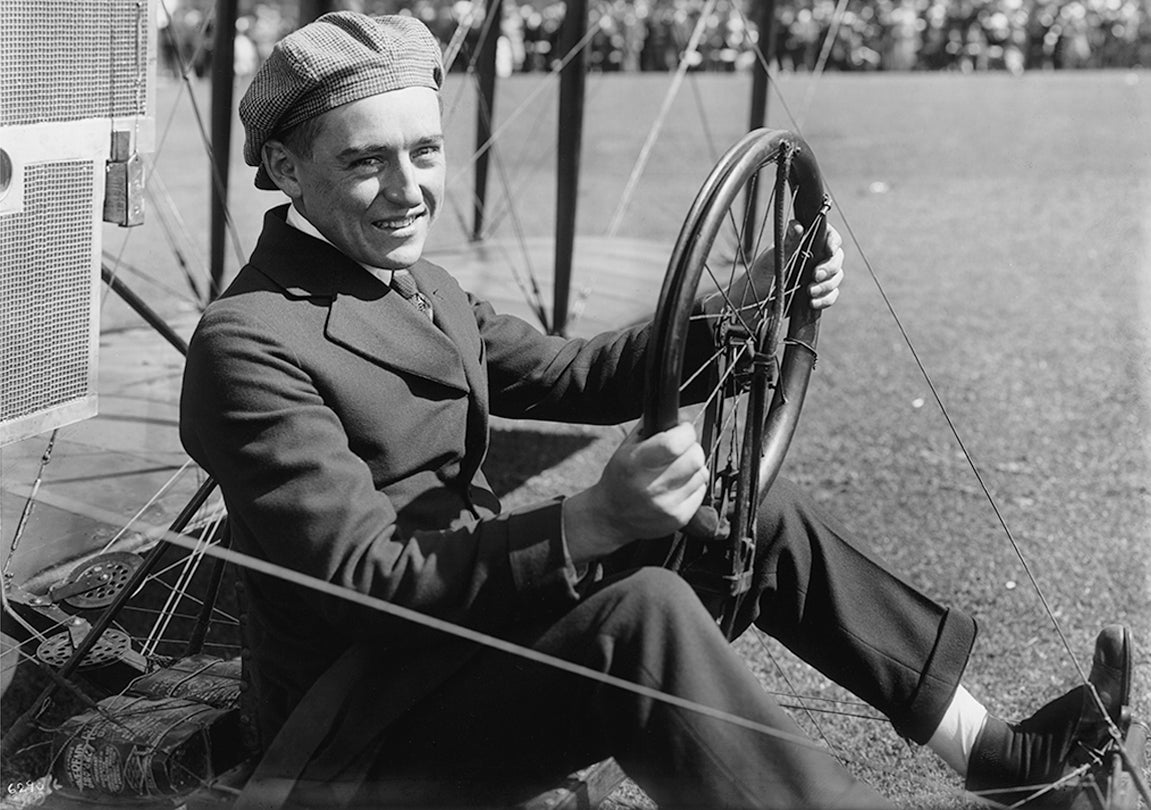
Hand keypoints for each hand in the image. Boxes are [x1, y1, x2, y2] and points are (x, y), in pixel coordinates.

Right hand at [563, 422, 707, 565]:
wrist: (612, 517)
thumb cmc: (619, 479)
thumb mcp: (625, 449)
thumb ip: (650, 430)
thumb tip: (674, 416)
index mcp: (635, 464)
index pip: (674, 443)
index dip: (684, 431)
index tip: (682, 430)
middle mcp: (652, 487)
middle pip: (694, 458)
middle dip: (691, 448)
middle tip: (681, 450)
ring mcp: (667, 505)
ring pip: (701, 474)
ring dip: (693, 467)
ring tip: (676, 471)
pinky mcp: (678, 518)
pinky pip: (701, 492)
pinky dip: (693, 485)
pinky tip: (677, 487)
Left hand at [702, 223, 845, 325]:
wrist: (752, 306)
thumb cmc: (758, 277)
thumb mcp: (772, 259)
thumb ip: (787, 243)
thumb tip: (797, 224)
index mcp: (803, 244)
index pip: (827, 235)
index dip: (833, 241)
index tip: (829, 250)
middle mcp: (813, 258)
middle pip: (836, 258)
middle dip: (829, 268)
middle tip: (815, 276)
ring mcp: (816, 277)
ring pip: (836, 277)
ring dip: (826, 286)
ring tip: (809, 292)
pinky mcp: (817, 294)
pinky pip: (831, 296)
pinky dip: (825, 299)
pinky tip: (812, 302)